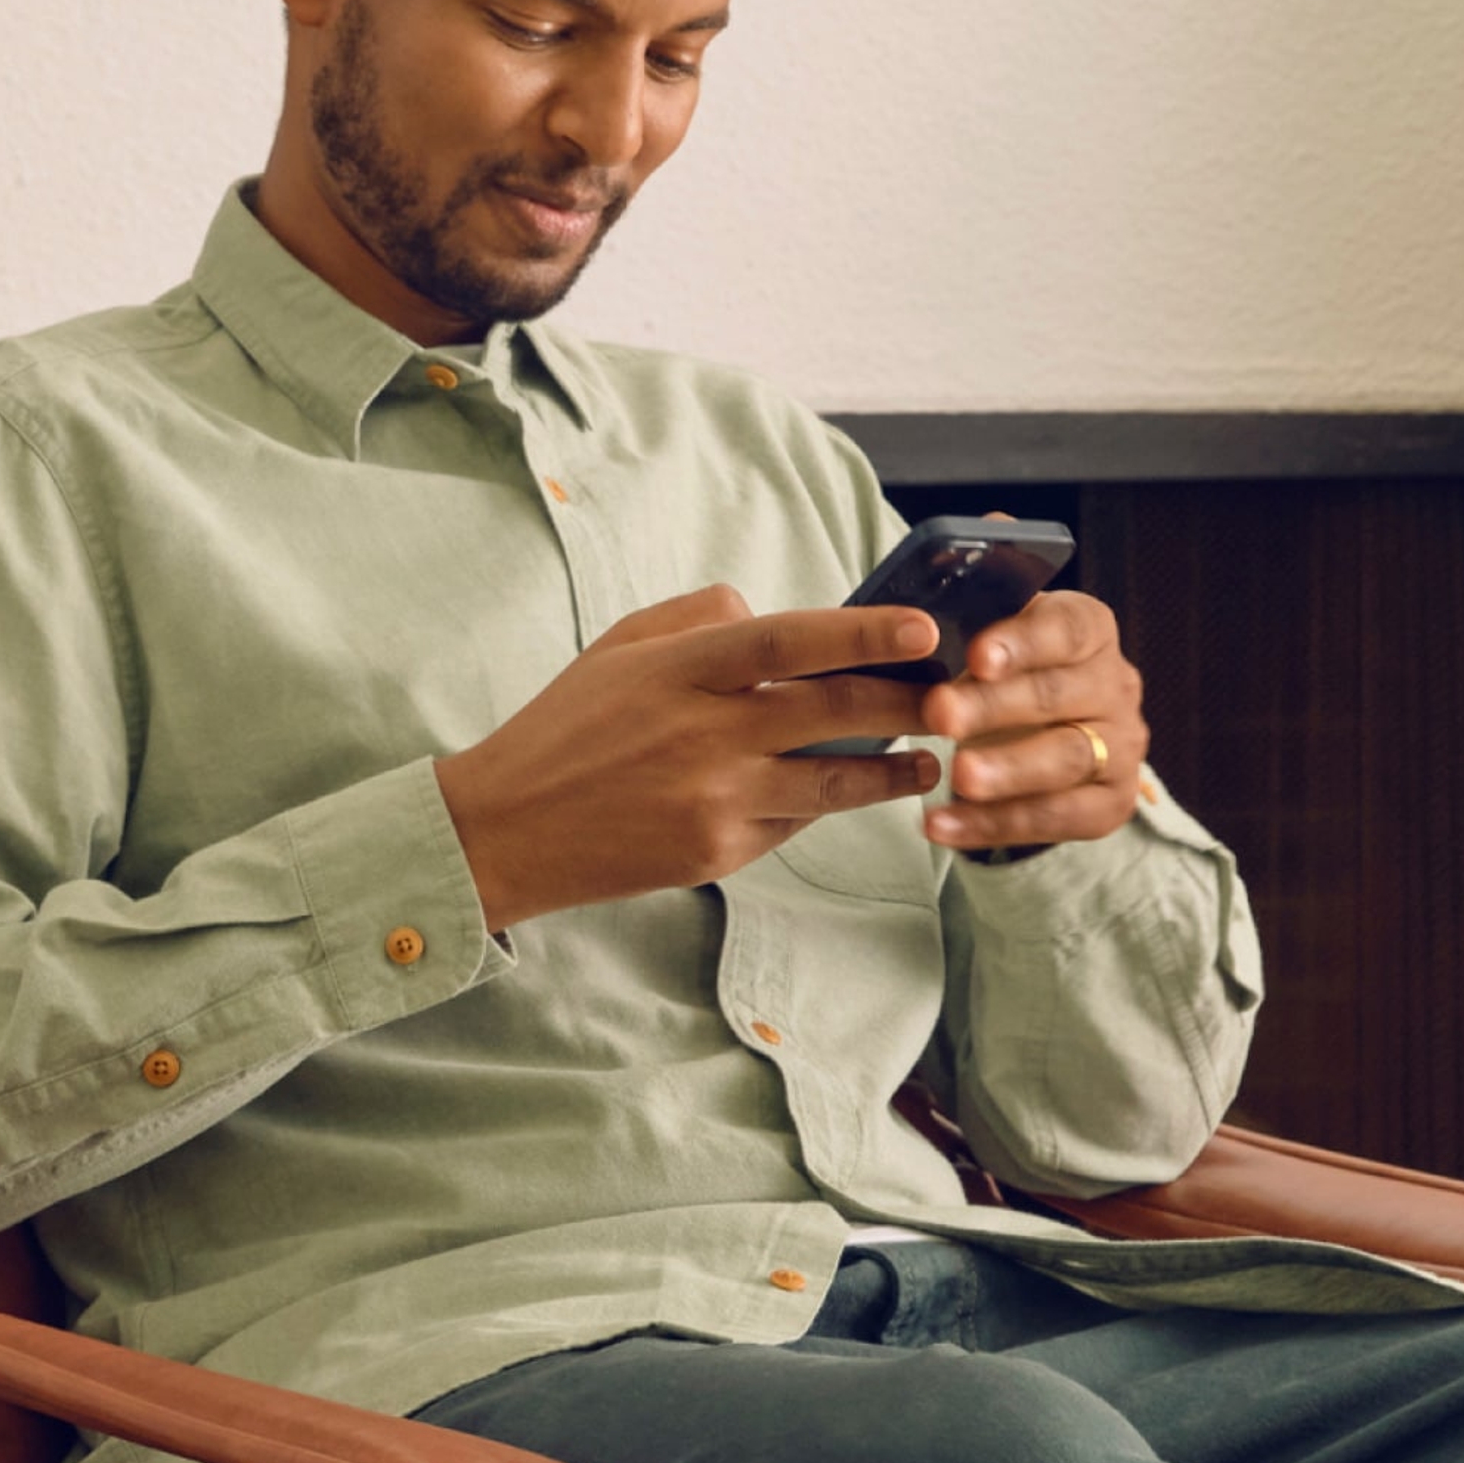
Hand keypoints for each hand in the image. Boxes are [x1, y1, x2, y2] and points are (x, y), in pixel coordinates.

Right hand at [433, 586, 942, 932]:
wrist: (507, 829)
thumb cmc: (570, 726)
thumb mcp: (621, 648)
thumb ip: (700, 618)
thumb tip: (769, 609)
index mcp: (680, 671)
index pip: (789, 641)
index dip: (863, 633)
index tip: (923, 627)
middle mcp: (704, 735)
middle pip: (832, 712)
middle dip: (907, 702)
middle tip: (956, 693)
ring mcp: (714, 800)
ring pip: (833, 782)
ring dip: (893, 769)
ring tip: (932, 757)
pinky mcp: (719, 854)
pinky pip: (796, 823)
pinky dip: (830, 804)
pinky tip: (857, 790)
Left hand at [917, 589, 1148, 855]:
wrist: (1038, 735)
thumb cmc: (1005, 679)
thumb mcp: (992, 645)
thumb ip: (969, 642)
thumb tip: (917, 641)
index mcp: (1091, 631)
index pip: (1066, 629)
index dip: (1022, 643)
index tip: (976, 657)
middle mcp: (1116, 686)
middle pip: (1057, 695)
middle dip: (994, 707)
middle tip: (940, 715)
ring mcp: (1122, 748)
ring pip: (1067, 758)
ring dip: (1007, 770)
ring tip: (957, 776)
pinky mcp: (1113, 803)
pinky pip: (1056, 818)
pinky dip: (994, 824)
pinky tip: (944, 825)